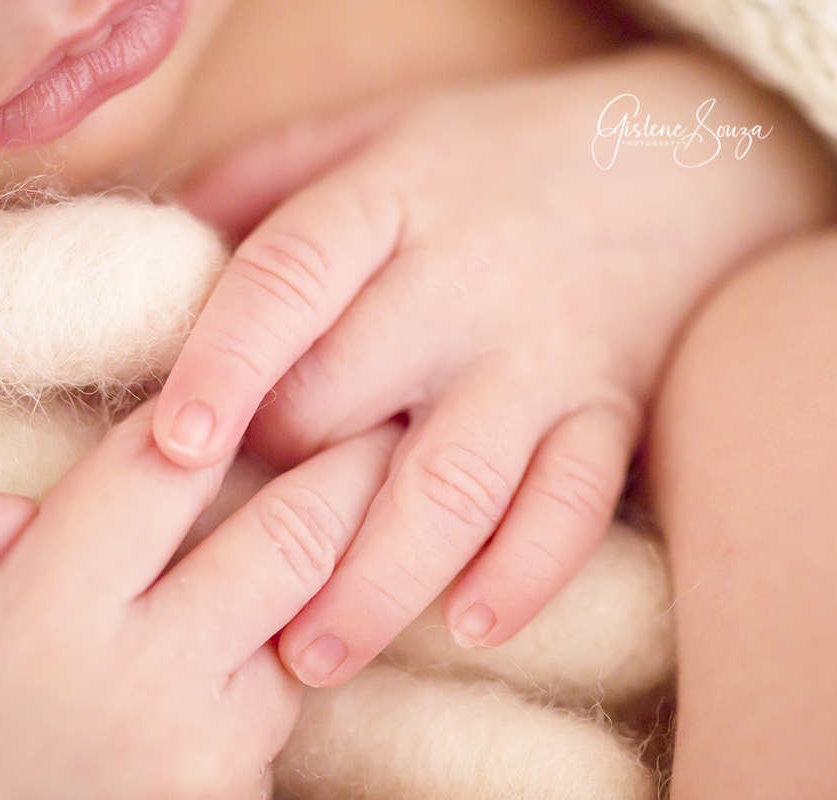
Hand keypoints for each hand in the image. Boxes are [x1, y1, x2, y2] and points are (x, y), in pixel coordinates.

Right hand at [0, 405, 399, 799]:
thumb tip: (36, 508)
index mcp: (52, 614)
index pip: (165, 469)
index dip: (217, 407)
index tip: (269, 377)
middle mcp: (151, 681)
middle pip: (292, 539)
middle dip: (352, 471)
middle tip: (389, 426)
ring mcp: (205, 758)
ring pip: (303, 633)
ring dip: (310, 588)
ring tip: (320, 544)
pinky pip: (281, 720)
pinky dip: (274, 675)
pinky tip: (256, 654)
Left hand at [154, 46, 836, 686]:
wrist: (676, 162)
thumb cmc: (494, 158)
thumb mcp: (378, 129)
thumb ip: (267, 174)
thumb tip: (160, 242)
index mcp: (392, 200)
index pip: (290, 278)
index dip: (226, 361)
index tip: (174, 447)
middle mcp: (464, 286)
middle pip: (351, 401)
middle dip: (279, 494)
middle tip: (223, 571)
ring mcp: (543, 357)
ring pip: (455, 484)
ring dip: (380, 582)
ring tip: (315, 657)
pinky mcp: (607, 412)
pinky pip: (571, 506)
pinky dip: (526, 573)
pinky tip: (471, 627)